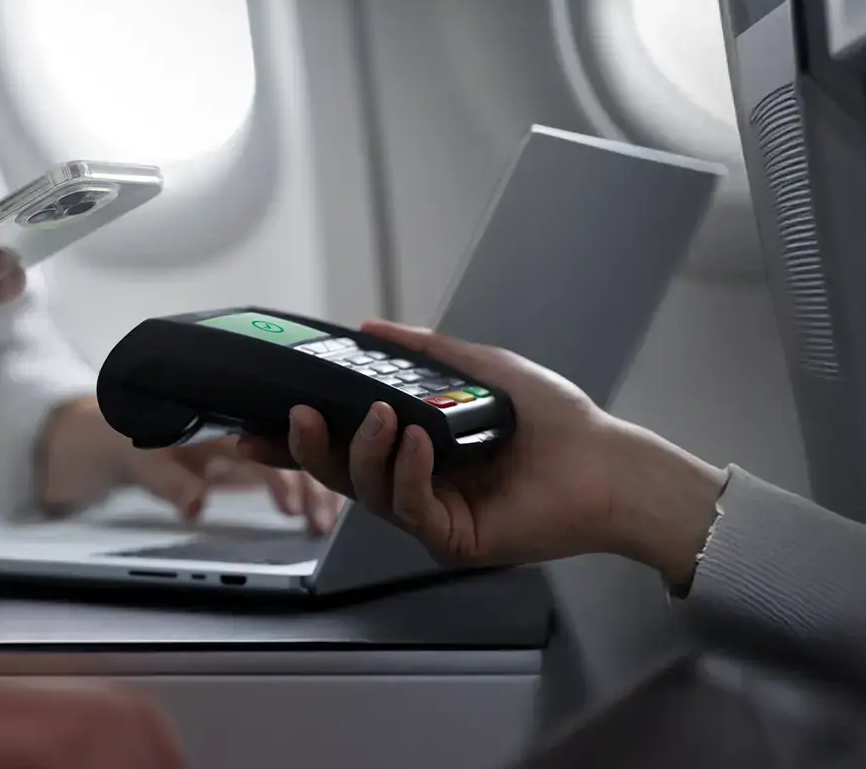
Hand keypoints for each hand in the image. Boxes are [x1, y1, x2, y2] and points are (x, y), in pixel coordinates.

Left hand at [38, 399, 343, 531]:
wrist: (117, 432)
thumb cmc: (132, 434)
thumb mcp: (146, 457)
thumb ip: (170, 481)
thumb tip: (194, 506)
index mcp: (223, 410)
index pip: (268, 429)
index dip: (287, 458)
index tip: (295, 497)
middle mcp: (245, 420)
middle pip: (292, 445)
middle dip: (312, 480)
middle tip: (320, 519)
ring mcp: (254, 438)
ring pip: (297, 460)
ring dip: (315, 490)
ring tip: (323, 524)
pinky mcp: (255, 456)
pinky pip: (289, 472)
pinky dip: (308, 492)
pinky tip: (320, 515)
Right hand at [239, 321, 726, 585]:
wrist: (608, 463)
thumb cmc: (558, 422)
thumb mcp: (481, 368)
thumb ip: (424, 351)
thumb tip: (370, 326)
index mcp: (414, 451)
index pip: (341, 446)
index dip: (296, 437)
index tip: (256, 420)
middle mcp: (416, 486)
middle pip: (338, 475)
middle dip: (307, 448)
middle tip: (297, 415)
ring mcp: (432, 516)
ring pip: (367, 491)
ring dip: (364, 450)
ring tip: (382, 415)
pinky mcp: (454, 539)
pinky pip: (411, 507)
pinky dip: (406, 471)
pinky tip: (416, 442)